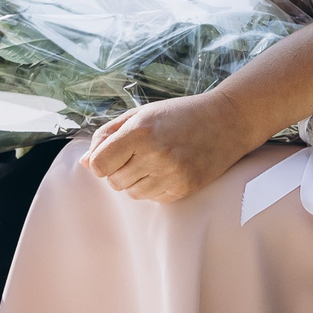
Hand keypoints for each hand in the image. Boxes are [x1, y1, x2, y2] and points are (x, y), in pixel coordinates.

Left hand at [80, 90, 262, 203]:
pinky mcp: (183, 189)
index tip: (111, 155)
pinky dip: (154, 187)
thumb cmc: (180, 114)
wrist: (227, 121)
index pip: (99, 165)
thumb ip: (108, 134)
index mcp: (140, 131)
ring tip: (154, 161)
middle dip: (119, 170)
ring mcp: (171, 174)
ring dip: (136, 180)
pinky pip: (152, 198)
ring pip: (132, 193)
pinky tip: (168, 169)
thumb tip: (84, 162)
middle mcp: (155, 154)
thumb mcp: (141, 114)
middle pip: (114, 181)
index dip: (100, 161)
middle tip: (138, 154)